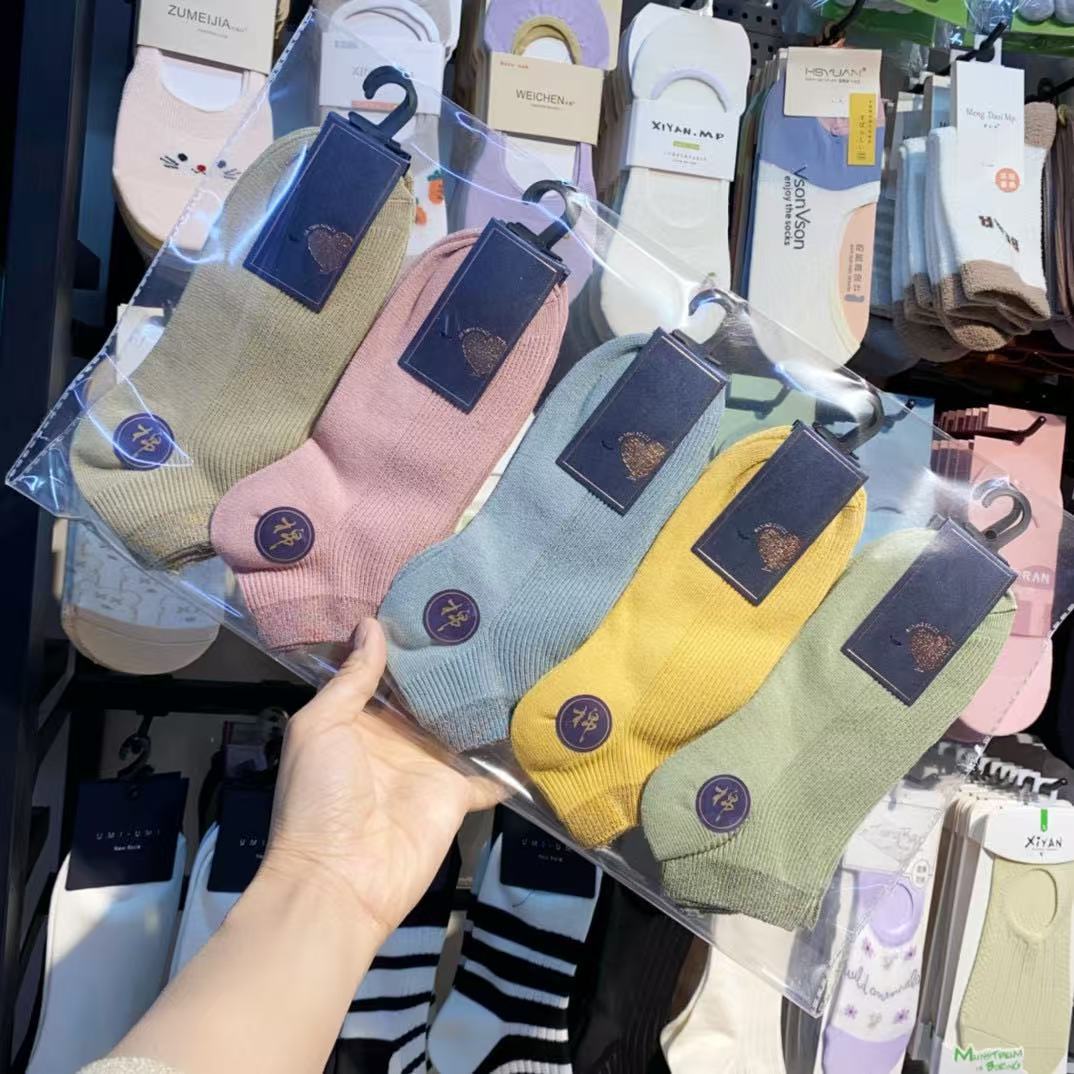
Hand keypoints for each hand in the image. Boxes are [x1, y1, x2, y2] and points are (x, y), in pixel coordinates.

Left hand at [261, 617, 500, 940]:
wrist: (340, 879)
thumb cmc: (320, 797)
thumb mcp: (320, 728)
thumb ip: (351, 680)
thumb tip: (372, 625)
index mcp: (359, 720)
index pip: (388, 673)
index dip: (408, 643)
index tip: (437, 602)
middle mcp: (397, 738)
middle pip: (430, 695)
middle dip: (453, 665)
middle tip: (488, 616)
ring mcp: (430, 766)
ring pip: (462, 725)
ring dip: (485, 700)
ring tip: (518, 653)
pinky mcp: (457, 793)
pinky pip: (489, 772)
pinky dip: (510, 756)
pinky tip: (536, 723)